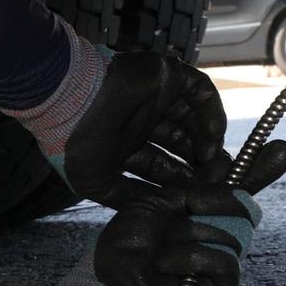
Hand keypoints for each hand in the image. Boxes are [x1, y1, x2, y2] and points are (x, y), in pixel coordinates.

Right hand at [62, 50, 228, 208]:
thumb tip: (155, 210)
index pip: (163, 165)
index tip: (198, 195)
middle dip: (199, 164)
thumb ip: (125, 197)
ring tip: (212, 158)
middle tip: (213, 179)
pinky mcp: (168, 75)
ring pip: (194, 120)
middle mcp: (144, 121)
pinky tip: (213, 133)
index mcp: (127, 144)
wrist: (71, 101)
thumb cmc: (77, 142)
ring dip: (207, 140)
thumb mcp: (96, 182)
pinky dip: (212, 111)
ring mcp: (157, 98)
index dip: (180, 181)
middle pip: (182, 144)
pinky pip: (199, 91)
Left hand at [91, 139, 285, 285]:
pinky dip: (193, 257)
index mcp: (204, 213)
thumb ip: (191, 186)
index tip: (282, 147)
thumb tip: (226, 164)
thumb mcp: (155, 202)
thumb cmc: (128, 247)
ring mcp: (224, 263)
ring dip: (190, 234)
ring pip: (233, 233)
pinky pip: (227, 262)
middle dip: (219, 199)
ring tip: (162, 246)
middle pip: (245, 206)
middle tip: (191, 202)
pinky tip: (168, 262)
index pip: (240, 188)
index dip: (261, 168)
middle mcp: (220, 236)